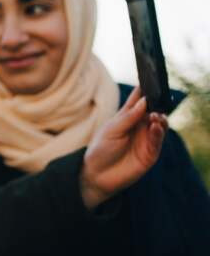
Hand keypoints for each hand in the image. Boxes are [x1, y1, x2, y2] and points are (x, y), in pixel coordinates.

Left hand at [79, 88, 166, 208]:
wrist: (96, 175)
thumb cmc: (100, 150)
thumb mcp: (111, 130)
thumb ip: (127, 117)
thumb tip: (144, 101)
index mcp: (127, 118)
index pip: (138, 101)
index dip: (145, 91)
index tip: (150, 81)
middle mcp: (139, 127)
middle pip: (153, 112)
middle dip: (157, 105)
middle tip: (156, 101)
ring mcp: (146, 140)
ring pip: (159, 125)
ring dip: (159, 119)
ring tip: (155, 115)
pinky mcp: (150, 154)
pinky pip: (158, 141)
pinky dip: (158, 133)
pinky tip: (155, 126)